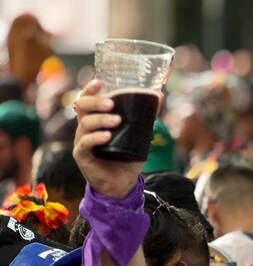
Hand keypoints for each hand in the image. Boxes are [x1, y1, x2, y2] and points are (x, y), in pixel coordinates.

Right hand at [72, 80, 145, 198]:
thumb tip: (159, 96)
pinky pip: (85, 143)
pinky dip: (96, 138)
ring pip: (84, 124)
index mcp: (96, 119)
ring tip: (117, 120)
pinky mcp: (82, 156)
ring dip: (100, 120)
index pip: (87, 99)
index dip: (90, 89)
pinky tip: (107, 136)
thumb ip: (146, 116)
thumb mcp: (139, 134)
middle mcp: (85, 128)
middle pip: (81, 107)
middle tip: (111, 103)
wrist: (122, 184)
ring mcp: (82, 141)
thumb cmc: (127, 157)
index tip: (99, 81)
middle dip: (94, 102)